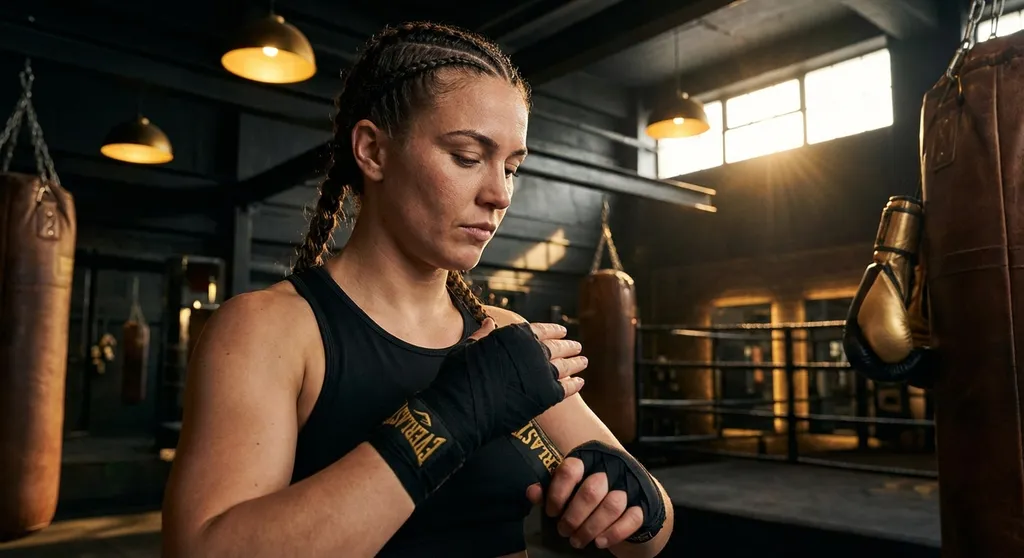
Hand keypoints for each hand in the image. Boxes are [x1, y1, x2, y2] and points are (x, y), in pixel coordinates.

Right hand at [469, 319, 587, 397]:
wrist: (464, 407)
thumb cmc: (461, 376)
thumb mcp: (469, 348)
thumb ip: (483, 335)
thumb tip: (489, 322)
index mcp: (516, 336)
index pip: (541, 330)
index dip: (553, 330)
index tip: (562, 331)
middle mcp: (533, 351)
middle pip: (557, 347)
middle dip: (569, 346)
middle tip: (578, 346)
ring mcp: (542, 372)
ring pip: (565, 365)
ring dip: (576, 363)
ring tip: (583, 361)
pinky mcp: (546, 395)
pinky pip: (566, 387)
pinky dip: (574, 384)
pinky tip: (579, 383)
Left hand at [526, 458, 644, 549]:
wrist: (629, 499)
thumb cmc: (591, 494)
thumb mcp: (570, 489)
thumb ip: (551, 490)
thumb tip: (531, 492)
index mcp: (589, 459)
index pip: (571, 469)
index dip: (558, 493)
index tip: (551, 512)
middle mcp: (611, 468)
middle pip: (591, 490)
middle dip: (574, 517)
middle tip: (564, 531)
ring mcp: (630, 485)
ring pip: (612, 505)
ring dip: (591, 528)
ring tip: (578, 541)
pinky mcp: (643, 504)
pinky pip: (632, 519)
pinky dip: (614, 533)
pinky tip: (599, 542)